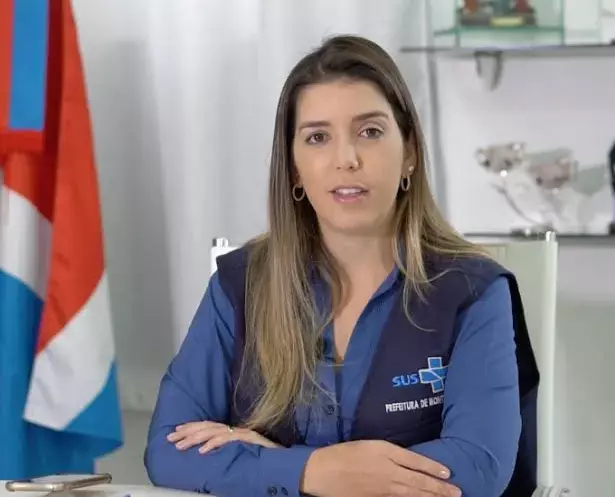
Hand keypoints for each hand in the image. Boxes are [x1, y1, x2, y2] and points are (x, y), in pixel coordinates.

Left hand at [167, 421, 281, 453]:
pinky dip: (213, 444)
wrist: (285, 460)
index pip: (208, 426)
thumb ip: (229, 450)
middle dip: (187, 432)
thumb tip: (211, 453)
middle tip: (170, 438)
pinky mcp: (247, 439)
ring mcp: (241, 433)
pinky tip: (202, 451)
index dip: (191, 427)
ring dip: (195, 438)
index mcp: (233, 432)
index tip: (176, 431)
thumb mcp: (243, 452)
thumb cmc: (266, 458)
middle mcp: (236, 430)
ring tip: (180, 445)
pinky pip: (227, 440)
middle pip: (207, 427)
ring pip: (213, 432)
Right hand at [301, 440, 460, 496]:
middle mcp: (388, 471)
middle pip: (418, 480)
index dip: (433, 467)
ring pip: (412, 494)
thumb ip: (390, 452)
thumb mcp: (369, 445)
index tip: (448, 473)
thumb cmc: (344, 454)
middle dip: (440, 487)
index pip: (415, 461)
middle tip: (458, 492)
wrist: (323, 472)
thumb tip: (409, 461)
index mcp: (385, 452)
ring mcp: (383, 488)